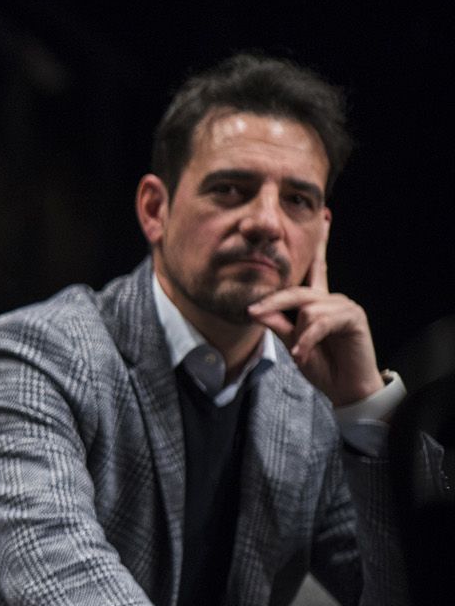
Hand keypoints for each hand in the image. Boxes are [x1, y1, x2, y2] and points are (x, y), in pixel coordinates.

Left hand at [247, 216, 382, 405]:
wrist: (346, 388)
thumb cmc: (321, 364)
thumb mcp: (292, 343)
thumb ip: (277, 324)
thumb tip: (256, 309)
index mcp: (317, 301)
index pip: (316, 267)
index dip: (320, 244)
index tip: (326, 217)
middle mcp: (331, 298)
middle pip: (296, 290)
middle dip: (273, 302)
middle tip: (252, 312)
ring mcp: (344, 306)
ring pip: (307, 308)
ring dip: (298, 332)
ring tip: (300, 352)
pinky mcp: (353, 317)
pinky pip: (320, 321)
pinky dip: (308, 339)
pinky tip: (303, 353)